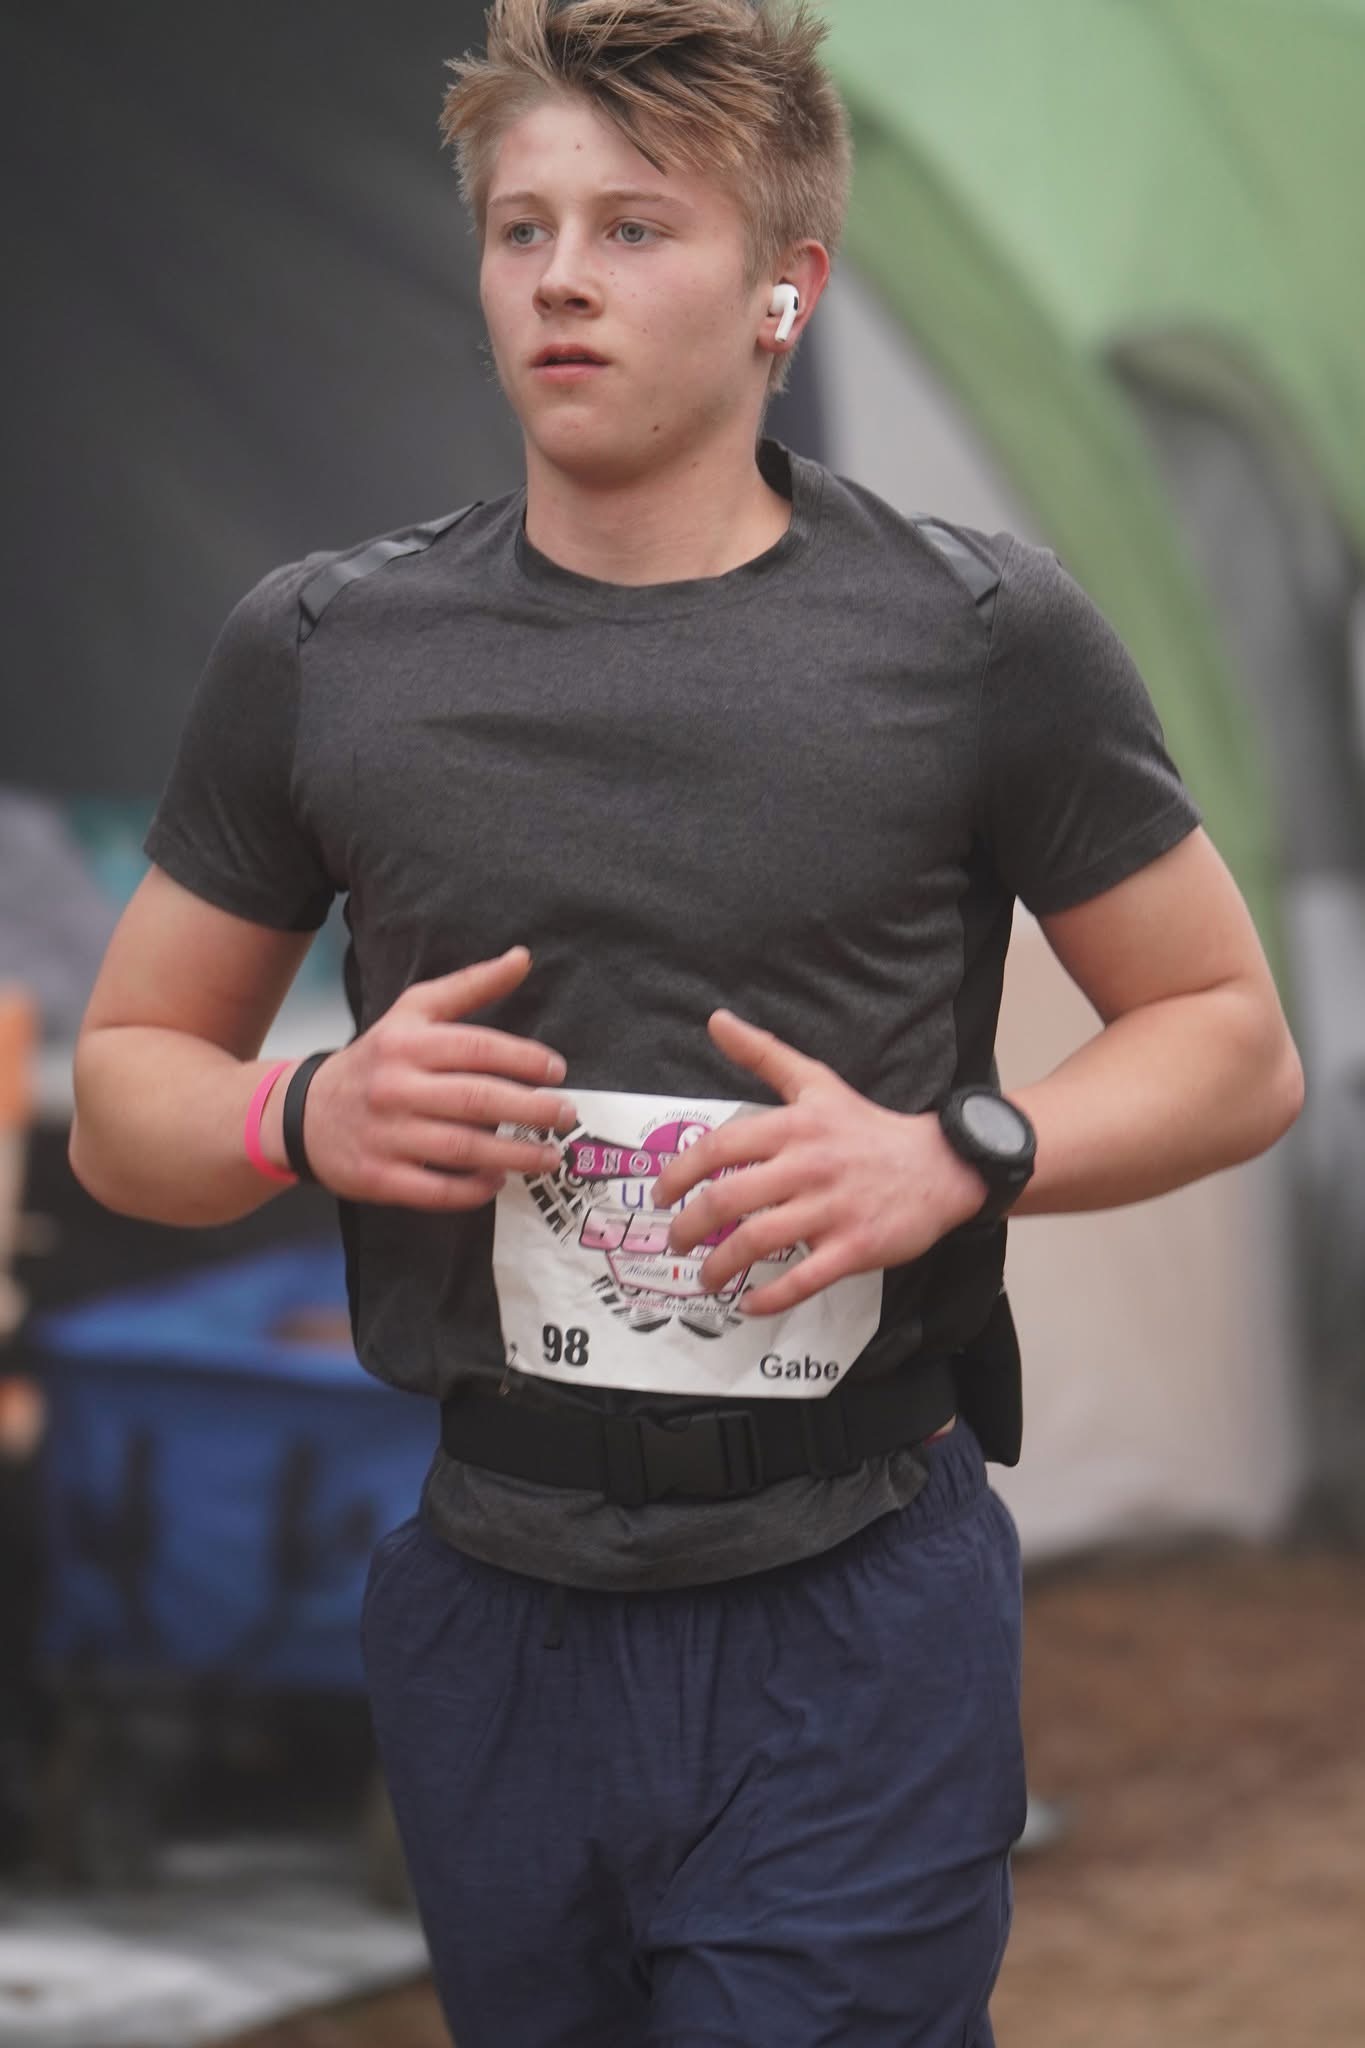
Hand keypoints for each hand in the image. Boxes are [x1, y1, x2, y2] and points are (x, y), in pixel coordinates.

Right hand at [299, 947, 575, 1208]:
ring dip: (515, 1155)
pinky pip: (436, 1190)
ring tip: (548, 1156)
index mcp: (407, 1043)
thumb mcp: (413, 1013)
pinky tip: (497, 1181)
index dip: (525, 1060)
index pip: (478, 1048)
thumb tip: (523, 958)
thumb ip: (469, 987)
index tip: (557, 1070)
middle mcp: (395, 1087)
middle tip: (566, 1116)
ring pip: (463, 1148)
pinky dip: (473, 1190)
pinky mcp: (378, 1177)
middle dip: (532, 1110)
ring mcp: (386, 1135)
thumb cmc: (376, 1060)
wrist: (304, 1113)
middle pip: (478, 1100)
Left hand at [649, 1010, 986, 1314]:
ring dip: (720, 1266)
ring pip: (758, 1242)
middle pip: (728, 1201)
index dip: (679, 1174)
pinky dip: (770, 1298)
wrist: (941, 1165)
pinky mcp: (855, 1248)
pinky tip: (749, 1304)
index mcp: (793, 1127)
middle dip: (690, 1228)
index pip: (718, 1149)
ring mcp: (831, 1209)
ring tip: (706, 1278)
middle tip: (677, 1241)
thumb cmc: (868, 1127)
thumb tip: (716, 1020)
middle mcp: (807, 1166)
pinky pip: (803, 1279)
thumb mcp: (816, 1082)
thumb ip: (763, 1054)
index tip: (661, 1195)